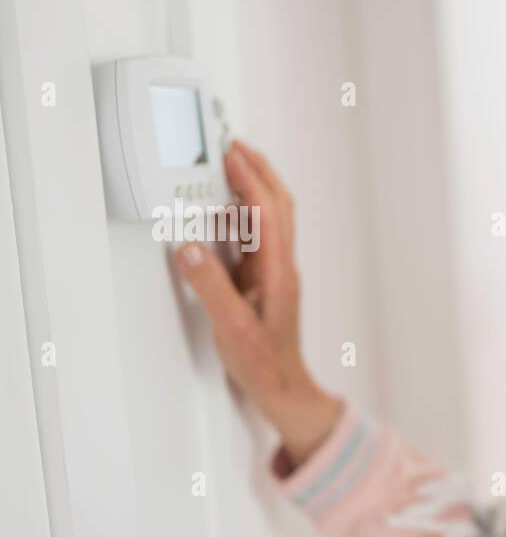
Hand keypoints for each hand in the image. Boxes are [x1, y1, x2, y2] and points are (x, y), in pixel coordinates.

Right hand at [174, 139, 341, 467]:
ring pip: (272, 219)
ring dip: (255, 188)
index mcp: (278, 273)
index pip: (268, 213)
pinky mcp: (266, 283)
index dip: (251, 179)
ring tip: (232, 167)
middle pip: (279, 207)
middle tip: (235, 147)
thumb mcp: (230, 328)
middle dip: (260, 172)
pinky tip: (229, 213)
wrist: (284, 390)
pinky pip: (259, 237)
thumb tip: (189, 248)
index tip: (232, 153)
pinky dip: (246, 214)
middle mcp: (281, 268)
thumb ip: (209, 286)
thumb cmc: (264, 365)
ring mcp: (276, 274)